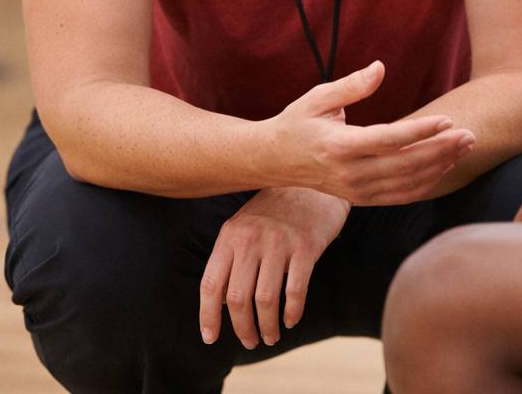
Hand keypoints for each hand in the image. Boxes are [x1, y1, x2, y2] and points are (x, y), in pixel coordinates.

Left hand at [199, 186, 349, 348]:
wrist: (313, 180)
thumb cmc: (276, 209)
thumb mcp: (245, 226)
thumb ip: (232, 258)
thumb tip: (221, 303)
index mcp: (230, 236)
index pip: (211, 285)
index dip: (208, 316)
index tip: (211, 338)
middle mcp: (251, 239)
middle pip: (237, 298)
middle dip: (242, 328)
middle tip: (250, 341)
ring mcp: (279, 242)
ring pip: (265, 299)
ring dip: (267, 326)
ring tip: (270, 337)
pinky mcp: (306, 246)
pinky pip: (295, 290)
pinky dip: (292, 312)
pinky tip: (291, 320)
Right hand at [265, 61, 475, 202]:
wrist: (272, 160)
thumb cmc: (297, 122)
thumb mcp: (318, 97)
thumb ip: (351, 85)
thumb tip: (380, 68)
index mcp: (338, 146)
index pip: (387, 141)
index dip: (420, 131)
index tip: (447, 119)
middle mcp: (349, 173)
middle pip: (405, 165)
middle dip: (441, 150)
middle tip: (469, 135)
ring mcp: (356, 190)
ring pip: (407, 184)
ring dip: (440, 166)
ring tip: (465, 147)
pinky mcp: (360, 199)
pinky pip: (400, 196)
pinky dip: (426, 184)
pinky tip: (445, 166)